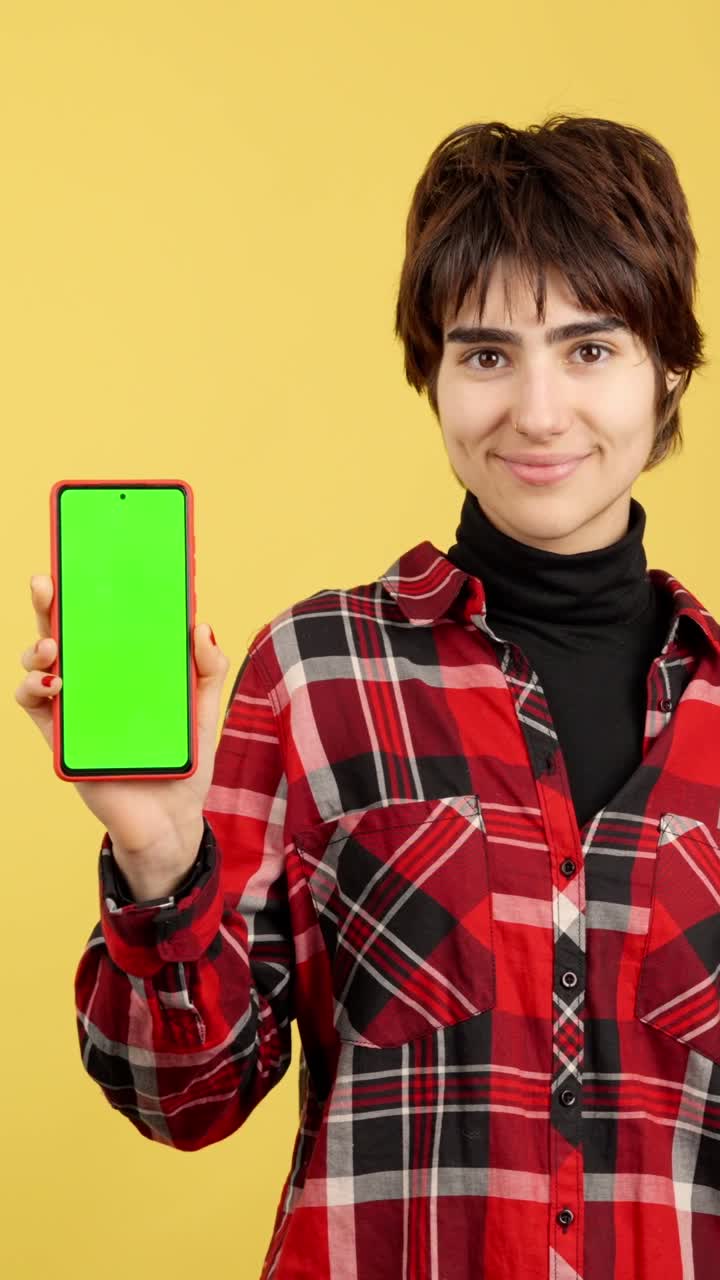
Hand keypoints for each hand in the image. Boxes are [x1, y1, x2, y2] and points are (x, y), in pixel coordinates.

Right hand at [15, 574, 230, 869]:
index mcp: (128, 667)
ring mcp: (75, 706)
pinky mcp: (60, 736)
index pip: (104, 620)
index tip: (86, 559)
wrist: (171, 820)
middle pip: (63, 632)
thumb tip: (200, 624)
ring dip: (37, 647)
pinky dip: (33, 689)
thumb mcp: (205, 710)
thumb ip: (208, 669)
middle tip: (46, 583)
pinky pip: (33, 706)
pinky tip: (52, 684)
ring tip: (52, 648)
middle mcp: (96, 680)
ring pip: (39, 664)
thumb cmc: (185, 761)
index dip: (91, 590)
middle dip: (48, 603)